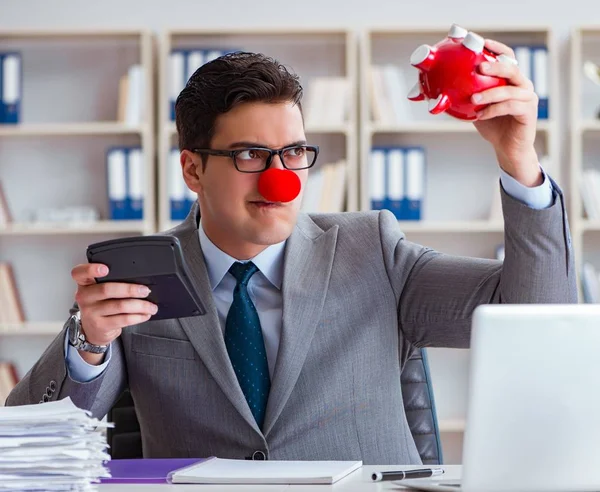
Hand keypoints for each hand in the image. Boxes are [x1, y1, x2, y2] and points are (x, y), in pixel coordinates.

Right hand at [71, 263, 157, 348]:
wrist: (94, 330)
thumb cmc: (101, 305)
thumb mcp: (99, 291)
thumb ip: (111, 282)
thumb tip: (140, 281)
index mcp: (85, 284)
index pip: (80, 273)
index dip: (91, 269)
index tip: (105, 269)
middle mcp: (84, 297)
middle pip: (107, 289)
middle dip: (130, 289)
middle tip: (145, 290)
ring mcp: (91, 312)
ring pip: (119, 306)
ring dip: (140, 305)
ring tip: (151, 306)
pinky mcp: (100, 325)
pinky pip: (123, 319)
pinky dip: (138, 316)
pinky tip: (145, 314)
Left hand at [472, 39, 542, 186]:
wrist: (507, 147)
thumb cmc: (491, 124)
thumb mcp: (474, 108)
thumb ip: (463, 96)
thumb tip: (433, 91)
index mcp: (510, 79)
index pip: (507, 57)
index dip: (497, 48)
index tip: (482, 42)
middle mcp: (522, 85)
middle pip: (512, 68)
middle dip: (495, 66)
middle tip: (479, 68)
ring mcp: (527, 97)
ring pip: (510, 90)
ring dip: (491, 93)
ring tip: (473, 98)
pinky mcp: (529, 112)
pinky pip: (510, 107)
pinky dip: (494, 110)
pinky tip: (480, 116)